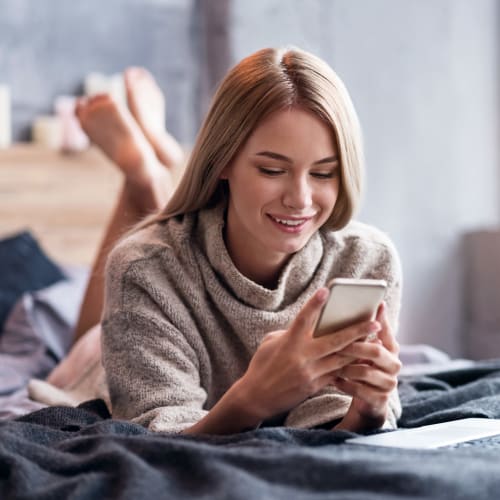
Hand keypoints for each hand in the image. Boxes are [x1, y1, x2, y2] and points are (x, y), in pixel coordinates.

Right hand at [234, 288, 381, 422]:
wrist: (257, 397)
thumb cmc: (262, 365)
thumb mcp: (271, 343)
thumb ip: (290, 332)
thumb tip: (309, 326)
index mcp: (289, 342)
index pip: (303, 318)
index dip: (314, 304)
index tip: (326, 290)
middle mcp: (302, 356)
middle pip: (335, 341)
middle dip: (357, 331)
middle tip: (375, 322)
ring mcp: (310, 372)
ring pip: (342, 359)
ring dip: (360, 349)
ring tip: (377, 341)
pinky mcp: (315, 386)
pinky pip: (337, 373)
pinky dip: (350, 365)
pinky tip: (363, 360)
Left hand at [332, 302, 401, 430]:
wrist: (367, 401)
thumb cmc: (362, 368)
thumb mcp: (364, 351)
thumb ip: (362, 334)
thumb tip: (349, 309)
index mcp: (391, 350)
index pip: (387, 332)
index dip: (381, 320)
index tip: (377, 305)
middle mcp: (394, 365)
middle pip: (376, 351)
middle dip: (355, 347)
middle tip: (338, 344)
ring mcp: (389, 384)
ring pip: (365, 372)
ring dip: (346, 367)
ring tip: (332, 364)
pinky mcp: (380, 400)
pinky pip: (359, 390)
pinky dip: (345, 384)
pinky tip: (334, 379)